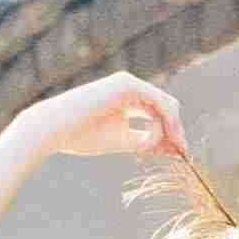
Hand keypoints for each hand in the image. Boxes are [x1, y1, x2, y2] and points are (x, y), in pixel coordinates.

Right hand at [20, 70, 186, 159]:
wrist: (54, 129)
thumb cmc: (81, 136)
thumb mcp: (121, 141)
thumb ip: (145, 142)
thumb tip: (172, 149)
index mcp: (127, 100)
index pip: (158, 115)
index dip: (171, 134)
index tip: (180, 155)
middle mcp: (130, 88)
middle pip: (166, 108)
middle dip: (177, 131)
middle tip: (183, 153)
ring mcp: (129, 83)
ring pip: (165, 105)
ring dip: (174, 129)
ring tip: (177, 149)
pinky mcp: (127, 84)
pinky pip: (157, 102)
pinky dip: (167, 121)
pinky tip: (169, 138)